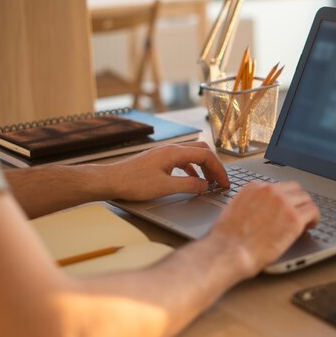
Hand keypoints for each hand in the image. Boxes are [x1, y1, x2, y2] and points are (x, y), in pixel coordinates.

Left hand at [104, 142, 228, 200]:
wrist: (110, 180)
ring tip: (210, 182)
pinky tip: (193, 180)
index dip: (219, 170)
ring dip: (204, 167)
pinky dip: (193, 169)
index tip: (224, 183)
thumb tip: (206, 186)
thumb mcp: (165, 187)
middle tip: (220, 181)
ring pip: (193, 155)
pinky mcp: (159, 160)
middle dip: (214, 166)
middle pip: (202, 151)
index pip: (206, 155)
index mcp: (175, 152)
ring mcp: (165, 153)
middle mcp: (171, 149)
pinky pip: (183, 161)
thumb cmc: (133, 182)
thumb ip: (189, 186)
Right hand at [207, 181, 319, 276]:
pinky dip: (314, 219)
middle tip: (299, 212)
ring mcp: (284, 203)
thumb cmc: (227, 239)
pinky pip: (313, 212)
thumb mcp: (235, 210)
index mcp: (254, 188)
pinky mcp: (294, 219)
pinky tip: (311, 226)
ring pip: (306, 199)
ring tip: (307, 221)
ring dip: (307, 209)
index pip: (278, 186)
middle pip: (295, 189)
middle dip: (298, 201)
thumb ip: (250, 204)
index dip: (285, 198)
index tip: (287, 206)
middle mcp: (270, 191)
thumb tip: (261, 211)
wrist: (229, 251)